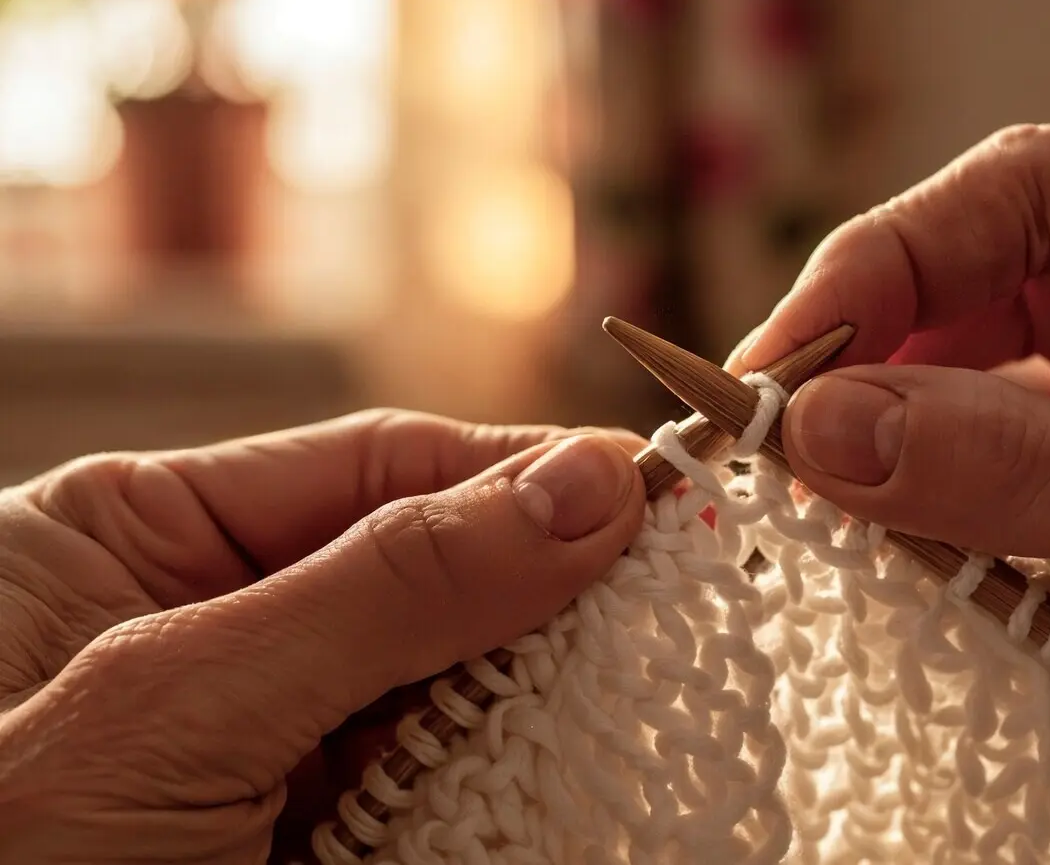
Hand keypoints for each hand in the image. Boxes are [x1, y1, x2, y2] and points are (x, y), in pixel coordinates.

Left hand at [0, 410, 644, 862]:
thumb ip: (383, 586)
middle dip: (542, 583)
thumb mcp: (174, 699)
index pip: (374, 464)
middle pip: (424, 566)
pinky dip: (501, 780)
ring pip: (443, 680)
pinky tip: (566, 762)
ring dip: (536, 690)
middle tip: (669, 591)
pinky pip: (430, 781)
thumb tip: (581, 488)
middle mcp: (209, 624)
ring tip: (637, 680)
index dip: (521, 469)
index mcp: (136, 534)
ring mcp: (259, 737)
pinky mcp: (306, 834)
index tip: (645, 484)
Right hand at [729, 125, 1049, 814]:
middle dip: (892, 342)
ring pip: (1040, 353)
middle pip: (1024, 263)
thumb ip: (1030, 471)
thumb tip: (825, 429)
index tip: (779, 367)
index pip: (1040, 192)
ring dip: (930, 410)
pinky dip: (992, 472)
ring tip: (833, 479)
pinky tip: (928, 512)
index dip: (887, 266)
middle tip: (781, 433)